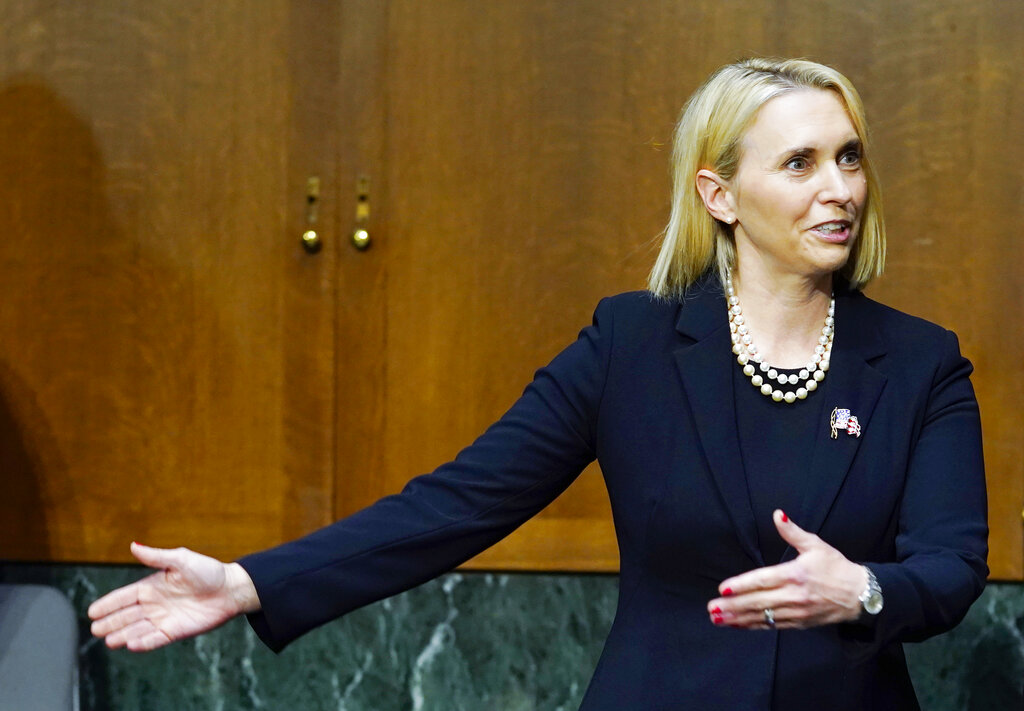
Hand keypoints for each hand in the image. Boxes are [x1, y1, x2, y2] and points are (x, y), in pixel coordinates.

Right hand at [88, 542, 260, 650]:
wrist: (231, 589)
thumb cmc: (209, 571)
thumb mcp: (181, 560)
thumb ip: (157, 557)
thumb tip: (133, 545)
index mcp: (153, 586)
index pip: (125, 596)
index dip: (108, 604)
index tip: (92, 612)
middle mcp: (155, 604)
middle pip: (127, 615)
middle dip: (110, 622)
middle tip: (95, 629)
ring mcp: (164, 619)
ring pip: (137, 629)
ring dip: (123, 634)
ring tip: (108, 640)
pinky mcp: (176, 632)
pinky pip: (156, 639)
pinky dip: (144, 642)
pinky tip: (131, 645)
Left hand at [706, 510, 866, 629]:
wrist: (861, 595)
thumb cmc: (836, 568)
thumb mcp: (816, 545)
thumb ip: (792, 532)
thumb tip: (778, 514)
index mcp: (796, 574)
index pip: (764, 580)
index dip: (742, 585)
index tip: (723, 588)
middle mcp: (794, 595)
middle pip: (758, 602)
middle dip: (733, 605)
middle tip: (712, 608)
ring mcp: (797, 612)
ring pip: (763, 616)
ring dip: (738, 618)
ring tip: (717, 619)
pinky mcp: (800, 623)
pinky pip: (773, 626)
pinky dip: (753, 626)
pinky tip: (738, 625)